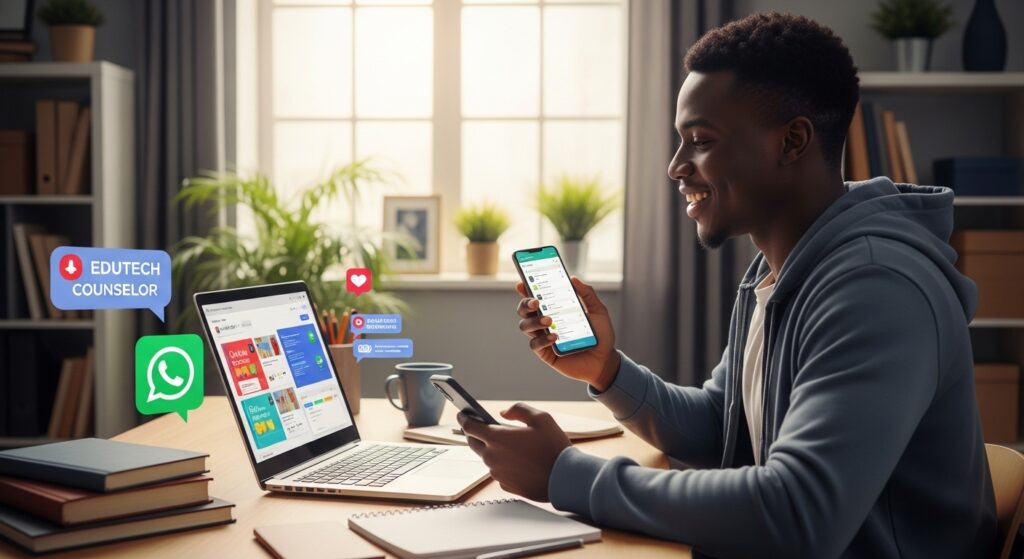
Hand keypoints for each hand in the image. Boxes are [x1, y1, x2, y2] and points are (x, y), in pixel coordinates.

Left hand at [458, 403, 570, 501]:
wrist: (564, 478)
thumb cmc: (554, 447)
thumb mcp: (541, 418)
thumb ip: (518, 409)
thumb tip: (503, 413)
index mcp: (497, 438)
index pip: (470, 427)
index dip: (464, 418)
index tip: (461, 413)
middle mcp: (492, 457)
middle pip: (473, 443)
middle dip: (473, 433)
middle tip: (479, 427)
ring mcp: (497, 473)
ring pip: (486, 458)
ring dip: (490, 449)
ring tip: (505, 443)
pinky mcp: (506, 485)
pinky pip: (498, 471)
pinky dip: (502, 464)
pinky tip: (517, 461)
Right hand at [515, 276, 620, 390]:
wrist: (605, 360)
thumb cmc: (600, 335)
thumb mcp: (598, 311)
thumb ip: (587, 294)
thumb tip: (573, 279)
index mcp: (554, 309)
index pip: (535, 296)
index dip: (525, 289)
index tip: (522, 283)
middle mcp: (545, 322)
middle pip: (524, 310)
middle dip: (525, 304)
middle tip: (536, 302)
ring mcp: (543, 337)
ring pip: (525, 326)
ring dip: (534, 321)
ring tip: (549, 320)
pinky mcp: (546, 353)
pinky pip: (535, 345)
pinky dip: (542, 340)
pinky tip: (555, 337)